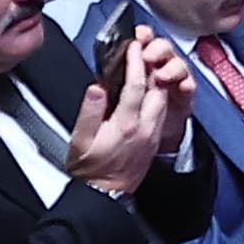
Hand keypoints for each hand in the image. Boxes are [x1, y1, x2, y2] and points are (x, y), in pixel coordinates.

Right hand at [65, 30, 190, 189]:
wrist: (104, 196)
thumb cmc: (90, 169)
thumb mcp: (80, 140)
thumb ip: (90, 111)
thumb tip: (97, 87)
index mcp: (126, 125)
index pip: (136, 86)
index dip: (136, 63)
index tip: (133, 46)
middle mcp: (145, 128)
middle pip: (157, 89)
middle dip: (152, 67)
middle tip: (143, 50)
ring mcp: (153, 134)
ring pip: (163, 100)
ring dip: (157, 81)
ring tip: (146, 65)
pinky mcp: (155, 140)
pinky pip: (162, 112)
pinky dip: (158, 96)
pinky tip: (149, 90)